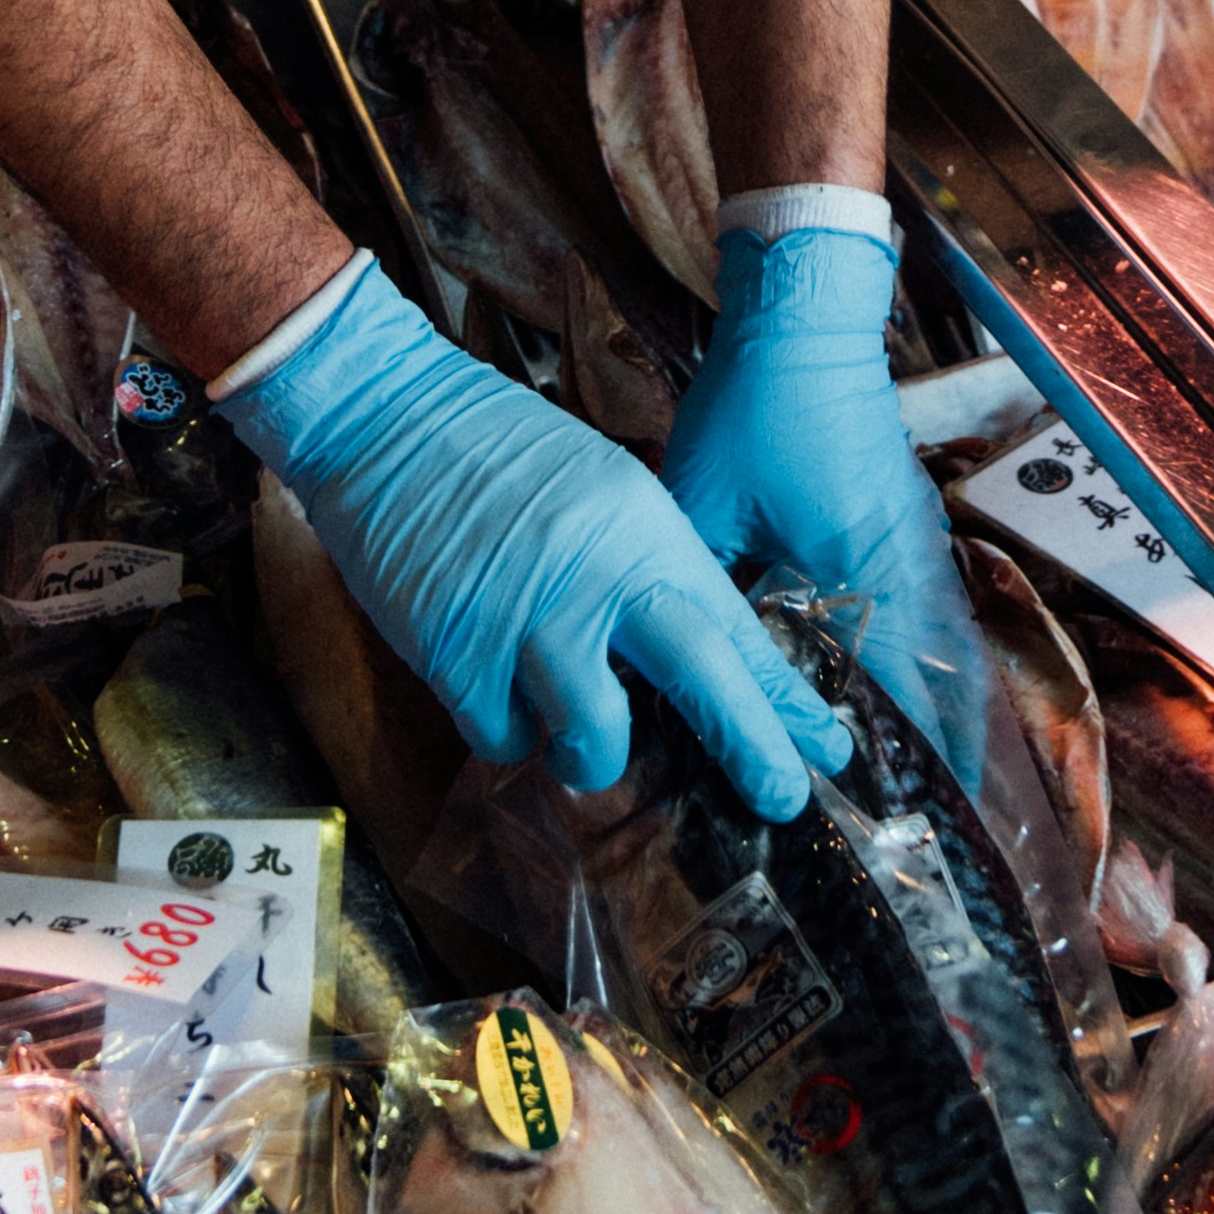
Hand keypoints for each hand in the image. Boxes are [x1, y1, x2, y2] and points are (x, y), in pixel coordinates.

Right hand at [222, 259, 845, 816]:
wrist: (383, 414)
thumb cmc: (492, 449)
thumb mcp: (599, 487)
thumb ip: (641, 569)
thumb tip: (682, 657)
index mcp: (644, 529)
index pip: (735, 626)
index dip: (785, 695)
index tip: (830, 747)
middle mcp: (599, 577)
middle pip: (702, 680)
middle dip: (751, 747)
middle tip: (782, 800)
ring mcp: (526, 620)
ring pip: (595, 740)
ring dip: (593, 760)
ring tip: (581, 747)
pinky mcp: (456, 653)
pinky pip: (501, 739)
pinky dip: (505, 734)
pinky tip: (495, 698)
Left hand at [660, 210, 994, 796]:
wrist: (807, 320)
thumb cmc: (758, 411)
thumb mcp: (703, 511)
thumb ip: (698, 591)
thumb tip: (668, 666)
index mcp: (873, 575)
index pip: (907, 696)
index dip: (904, 765)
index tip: (895, 824)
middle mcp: (913, 571)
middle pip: (937, 691)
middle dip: (923, 761)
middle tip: (906, 830)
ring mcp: (919, 548)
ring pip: (937, 660)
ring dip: (926, 720)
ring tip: (910, 788)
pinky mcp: (906, 529)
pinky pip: (925, 623)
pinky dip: (919, 672)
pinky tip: (891, 705)